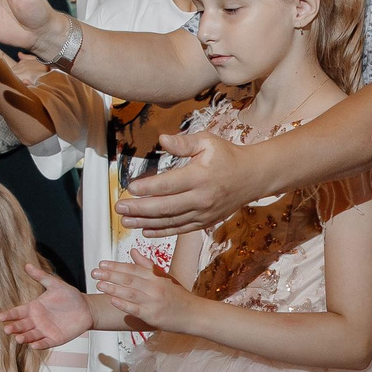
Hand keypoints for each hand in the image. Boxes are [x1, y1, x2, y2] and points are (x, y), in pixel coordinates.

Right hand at [2, 263, 95, 348]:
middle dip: (14, 328)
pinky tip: (34, 346)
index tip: (1, 317)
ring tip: (18, 338)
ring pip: (31, 336)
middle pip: (21, 325)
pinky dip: (39, 345)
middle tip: (7, 329)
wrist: (86, 308)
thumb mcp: (55, 284)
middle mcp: (36, 321)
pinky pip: (45, 343)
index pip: (18, 312)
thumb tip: (27, 265)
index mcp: (33, 308)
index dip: (9, 315)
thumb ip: (41, 277)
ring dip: (24, 338)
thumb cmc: (70, 296)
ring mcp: (44, 331)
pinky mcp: (54, 339)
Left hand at [94, 257, 196, 330]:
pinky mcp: (153, 316)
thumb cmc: (179, 296)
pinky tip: (112, 300)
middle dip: (110, 275)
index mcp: (156, 277)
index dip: (116, 266)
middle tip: (94, 272)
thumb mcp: (165, 277)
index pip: (133, 268)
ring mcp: (154, 302)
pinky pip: (136, 309)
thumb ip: (147, 265)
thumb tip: (132, 251)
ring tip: (98, 284)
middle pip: (129, 279)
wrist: (195, 314)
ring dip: (113, 288)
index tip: (101, 263)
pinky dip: (124, 304)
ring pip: (130, 293)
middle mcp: (155, 287)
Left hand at [115, 131, 258, 234]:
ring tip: (125, 221)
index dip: (148, 187)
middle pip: (165, 206)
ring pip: (170, 221)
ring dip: (146, 222)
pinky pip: (180, 229)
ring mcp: (203, 213)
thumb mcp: (207, 142)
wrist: (252, 177)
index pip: (169, 184)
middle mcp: (201, 198)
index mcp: (200, 176)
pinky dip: (162, 232)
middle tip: (119, 208)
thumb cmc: (227, 155)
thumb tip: (162, 139)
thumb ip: (183, 143)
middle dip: (140, 209)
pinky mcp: (205, 221)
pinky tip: (145, 230)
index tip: (129, 188)